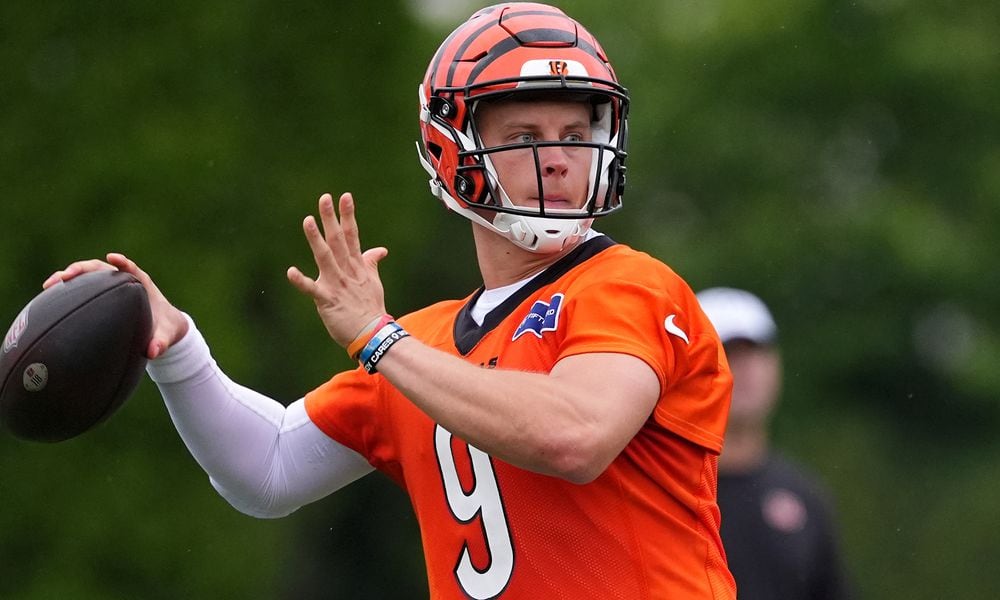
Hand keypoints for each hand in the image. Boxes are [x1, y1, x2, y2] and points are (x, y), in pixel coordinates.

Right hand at [43, 253, 188, 358]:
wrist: (164, 327)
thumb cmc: (165, 329)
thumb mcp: (166, 337)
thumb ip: (161, 343)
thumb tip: (152, 352)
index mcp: (143, 285)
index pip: (132, 269)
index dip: (123, 263)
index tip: (112, 259)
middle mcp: (124, 281)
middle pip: (101, 269)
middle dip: (82, 269)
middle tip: (64, 276)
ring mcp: (111, 286)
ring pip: (88, 275)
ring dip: (69, 276)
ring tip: (49, 285)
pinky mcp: (102, 293)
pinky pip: (84, 287)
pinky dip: (69, 288)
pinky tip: (50, 296)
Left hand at [287, 192, 388, 347]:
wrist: (372, 333)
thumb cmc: (371, 308)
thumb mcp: (374, 282)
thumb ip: (372, 262)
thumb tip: (381, 249)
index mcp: (357, 266)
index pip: (352, 235)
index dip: (348, 215)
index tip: (344, 197)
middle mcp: (347, 271)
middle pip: (338, 240)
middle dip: (331, 219)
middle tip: (324, 198)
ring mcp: (337, 285)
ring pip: (325, 257)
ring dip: (316, 239)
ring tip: (308, 221)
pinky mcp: (327, 301)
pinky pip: (312, 289)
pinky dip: (301, 281)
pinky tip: (290, 271)